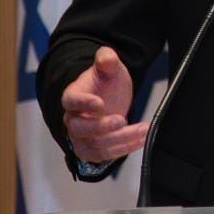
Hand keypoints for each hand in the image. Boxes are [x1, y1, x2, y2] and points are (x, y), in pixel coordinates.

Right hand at [61, 47, 149, 162]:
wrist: (110, 97)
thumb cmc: (105, 83)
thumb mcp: (110, 67)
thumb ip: (107, 59)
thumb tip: (106, 58)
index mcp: (73, 96)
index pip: (71, 101)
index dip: (83, 103)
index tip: (99, 103)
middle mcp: (73, 119)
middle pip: (79, 128)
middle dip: (101, 127)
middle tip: (121, 119)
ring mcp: (82, 137)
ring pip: (95, 145)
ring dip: (119, 140)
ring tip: (142, 130)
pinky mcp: (93, 150)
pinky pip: (105, 155)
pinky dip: (123, 149)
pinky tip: (140, 139)